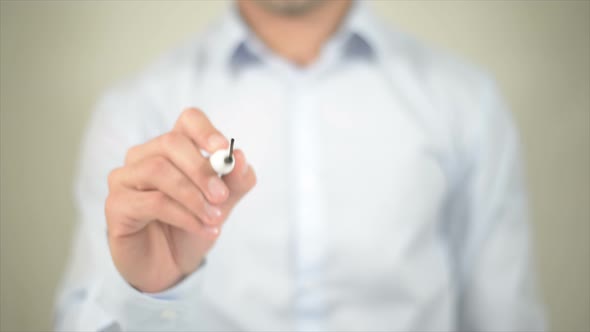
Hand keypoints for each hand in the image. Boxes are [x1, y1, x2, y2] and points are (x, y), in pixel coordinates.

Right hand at [105, 108, 255, 292]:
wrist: (170, 266)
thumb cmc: (191, 226)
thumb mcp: (222, 204)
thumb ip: (235, 181)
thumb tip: (240, 157)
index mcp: (174, 148)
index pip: (188, 120)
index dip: (206, 131)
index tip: (224, 150)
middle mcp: (145, 156)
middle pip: (171, 143)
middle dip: (201, 170)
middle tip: (221, 196)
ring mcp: (125, 178)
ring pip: (158, 171)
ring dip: (193, 197)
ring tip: (214, 218)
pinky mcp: (116, 204)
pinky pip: (151, 202)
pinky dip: (184, 216)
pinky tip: (203, 229)